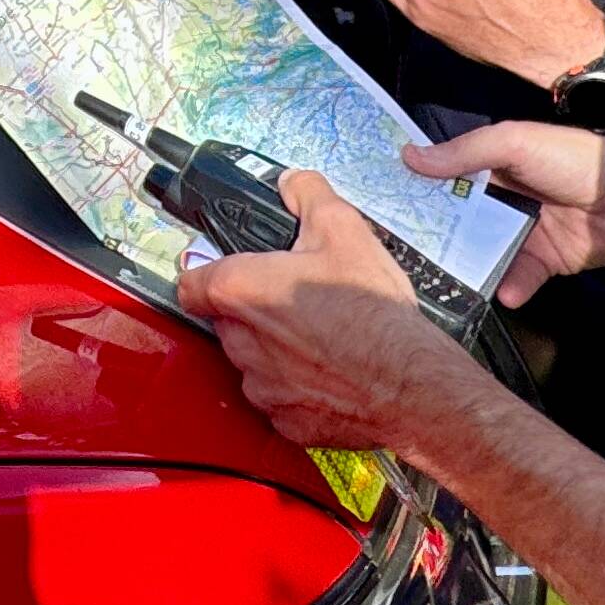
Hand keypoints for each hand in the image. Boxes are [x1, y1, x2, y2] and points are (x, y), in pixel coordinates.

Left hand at [176, 172, 494, 463]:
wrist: (413, 384)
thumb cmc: (376, 315)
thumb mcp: (345, 229)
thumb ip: (309, 195)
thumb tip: (294, 183)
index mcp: (242, 290)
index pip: (190, 283)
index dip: (206, 274)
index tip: (225, 271)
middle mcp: (241, 342)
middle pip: (226, 321)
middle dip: (254, 310)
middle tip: (296, 299)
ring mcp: (262, 387)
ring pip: (252, 362)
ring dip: (274, 350)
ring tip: (320, 336)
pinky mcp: (286, 421)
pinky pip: (280, 398)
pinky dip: (298, 386)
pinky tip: (331, 370)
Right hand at [401, 122, 604, 303]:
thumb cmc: (573, 159)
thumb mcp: (514, 143)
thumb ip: (464, 153)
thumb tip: (409, 157)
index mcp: (492, 164)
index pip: (446, 175)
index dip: (417, 186)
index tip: (382, 201)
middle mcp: (502, 198)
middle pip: (459, 219)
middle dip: (434, 233)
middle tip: (400, 250)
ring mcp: (523, 231)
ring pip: (484, 252)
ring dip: (468, 266)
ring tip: (443, 281)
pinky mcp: (545, 261)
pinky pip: (518, 278)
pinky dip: (511, 286)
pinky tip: (504, 291)